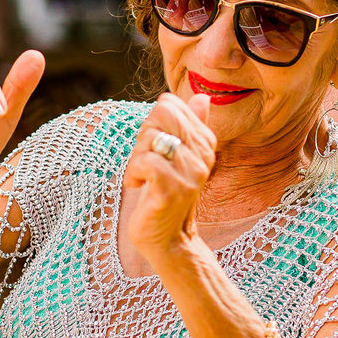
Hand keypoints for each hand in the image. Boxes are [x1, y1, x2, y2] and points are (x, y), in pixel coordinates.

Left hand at [123, 93, 216, 257]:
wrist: (168, 239)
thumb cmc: (166, 194)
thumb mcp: (179, 157)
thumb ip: (191, 126)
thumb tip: (203, 97)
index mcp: (205, 141)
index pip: (169, 104)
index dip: (152, 124)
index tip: (156, 150)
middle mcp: (203, 154)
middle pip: (161, 114)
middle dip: (143, 136)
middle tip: (146, 163)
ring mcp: (190, 173)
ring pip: (150, 137)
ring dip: (136, 159)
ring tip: (143, 179)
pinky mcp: (172, 189)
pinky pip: (144, 161)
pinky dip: (132, 173)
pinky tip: (138, 187)